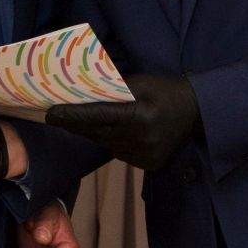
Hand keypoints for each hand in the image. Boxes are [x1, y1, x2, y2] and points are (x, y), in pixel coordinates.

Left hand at [45, 72, 200, 170]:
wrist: (197, 113)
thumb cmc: (166, 91)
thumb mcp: (140, 82)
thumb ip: (113, 90)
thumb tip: (84, 94)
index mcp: (140, 116)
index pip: (98, 117)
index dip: (72, 116)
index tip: (51, 113)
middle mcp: (141, 140)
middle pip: (98, 133)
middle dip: (76, 125)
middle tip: (55, 116)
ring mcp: (145, 155)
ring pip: (106, 145)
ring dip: (93, 134)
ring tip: (79, 122)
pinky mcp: (148, 164)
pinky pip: (119, 153)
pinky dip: (112, 142)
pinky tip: (110, 132)